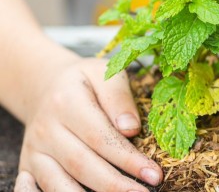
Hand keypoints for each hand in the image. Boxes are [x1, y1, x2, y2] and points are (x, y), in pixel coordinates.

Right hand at [15, 58, 162, 191]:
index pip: (101, 137)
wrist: (46, 87)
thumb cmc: (85, 81)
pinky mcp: (28, 166)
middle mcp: (46, 129)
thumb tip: (131, 128)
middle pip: (83, 165)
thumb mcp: (105, 74)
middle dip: (116, 184)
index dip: (128, 159)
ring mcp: (35, 151)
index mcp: (66, 102)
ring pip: (60, 184)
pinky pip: (41, 190)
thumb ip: (119, 97)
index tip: (154, 174)